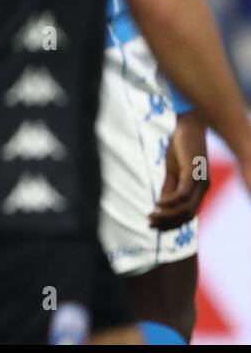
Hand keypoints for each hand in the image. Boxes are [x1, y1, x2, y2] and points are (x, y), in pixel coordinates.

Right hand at [150, 113, 210, 230]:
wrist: (187, 126)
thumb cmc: (181, 146)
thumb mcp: (173, 170)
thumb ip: (169, 187)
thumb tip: (161, 204)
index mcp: (200, 189)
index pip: (188, 214)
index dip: (172, 223)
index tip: (155, 226)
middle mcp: (203, 188)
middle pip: (188, 215)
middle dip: (168, 223)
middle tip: (150, 224)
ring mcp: (200, 182)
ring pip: (186, 208)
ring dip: (167, 215)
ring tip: (151, 216)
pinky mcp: (194, 173)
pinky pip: (183, 194)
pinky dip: (170, 201)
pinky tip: (158, 203)